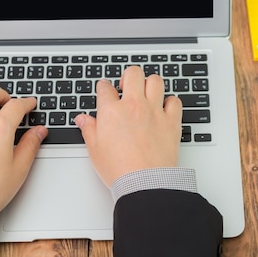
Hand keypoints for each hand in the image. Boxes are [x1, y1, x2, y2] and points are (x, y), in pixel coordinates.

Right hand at [75, 66, 182, 187]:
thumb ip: (89, 129)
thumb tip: (82, 119)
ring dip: (150, 84)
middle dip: (128, 76)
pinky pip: (175, 101)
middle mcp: (134, 106)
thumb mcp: (95, 150)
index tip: (105, 89)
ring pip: (155, 81)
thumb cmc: (120, 170)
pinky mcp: (171, 121)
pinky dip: (170, 102)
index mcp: (112, 112)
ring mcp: (154, 111)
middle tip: (127, 86)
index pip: (105, 88)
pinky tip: (165, 108)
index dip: (104, 86)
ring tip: (146, 93)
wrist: (145, 183)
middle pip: (133, 74)